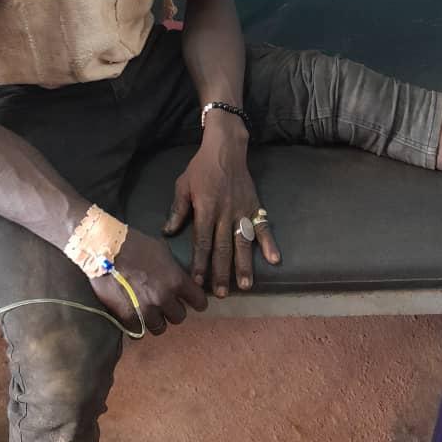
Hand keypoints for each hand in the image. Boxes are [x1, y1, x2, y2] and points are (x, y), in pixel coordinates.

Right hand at [89, 227, 206, 335]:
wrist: (105, 248)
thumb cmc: (134, 243)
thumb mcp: (161, 250)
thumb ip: (173, 268)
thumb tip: (178, 276)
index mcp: (176, 279)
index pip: (199, 301)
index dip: (197, 301)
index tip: (193, 302)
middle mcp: (164, 297)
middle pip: (179, 317)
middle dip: (173, 310)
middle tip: (165, 302)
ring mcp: (146, 310)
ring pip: (160, 327)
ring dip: (156, 320)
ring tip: (149, 310)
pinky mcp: (128, 317)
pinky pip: (139, 332)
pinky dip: (138, 325)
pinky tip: (135, 315)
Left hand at [162, 136, 280, 296]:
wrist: (225, 148)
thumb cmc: (201, 167)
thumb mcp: (183, 185)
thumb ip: (177, 210)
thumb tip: (168, 231)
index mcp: (206, 209)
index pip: (202, 242)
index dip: (200, 263)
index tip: (198, 282)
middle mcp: (225, 213)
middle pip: (223, 247)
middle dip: (222, 272)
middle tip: (222, 293)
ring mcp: (242, 210)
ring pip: (243, 242)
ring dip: (244, 264)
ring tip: (245, 285)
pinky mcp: (255, 205)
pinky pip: (263, 226)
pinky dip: (269, 242)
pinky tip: (274, 259)